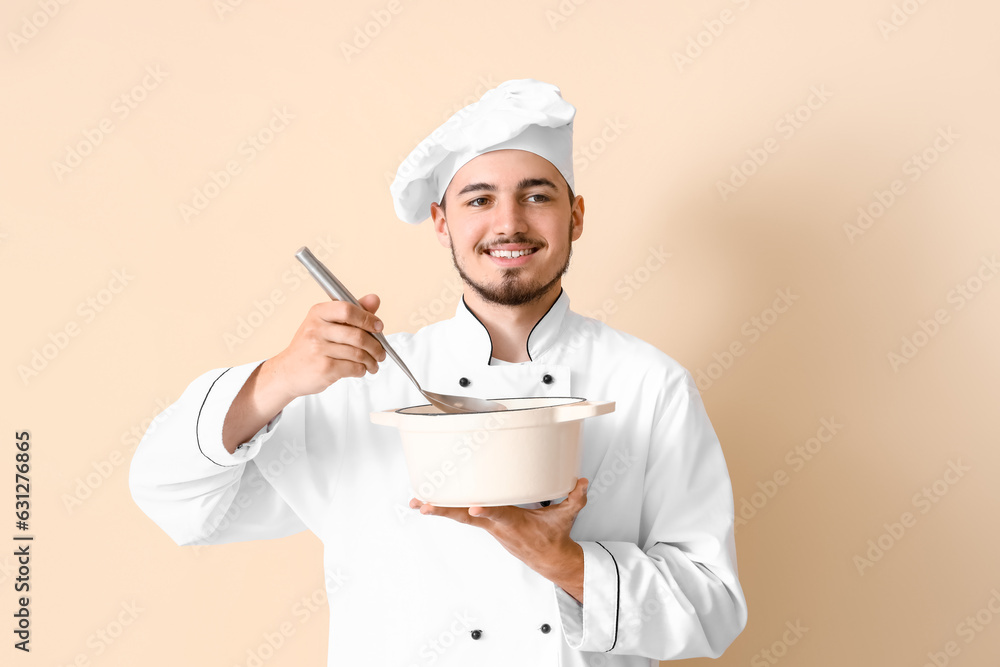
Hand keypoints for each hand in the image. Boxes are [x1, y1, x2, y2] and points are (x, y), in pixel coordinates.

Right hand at [262, 294, 386, 401]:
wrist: (287, 372)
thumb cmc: (310, 347)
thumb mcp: (326, 324)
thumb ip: (352, 312)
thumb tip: (374, 299)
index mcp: (318, 313)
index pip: (347, 309)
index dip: (368, 318)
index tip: (378, 326)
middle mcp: (316, 329)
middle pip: (358, 335)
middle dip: (376, 346)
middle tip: (381, 352)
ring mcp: (318, 349)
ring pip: (358, 353)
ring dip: (372, 360)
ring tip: (373, 363)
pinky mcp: (324, 368)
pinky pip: (354, 368)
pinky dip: (362, 370)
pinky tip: (361, 370)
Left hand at [410, 478, 588, 602]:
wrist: (549, 561)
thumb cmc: (554, 537)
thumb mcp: (567, 517)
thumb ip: (575, 498)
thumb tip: (581, 481)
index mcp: (516, 523)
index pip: (500, 516)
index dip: (487, 512)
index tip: (473, 508)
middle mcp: (498, 525)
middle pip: (467, 517)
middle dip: (444, 510)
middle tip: (422, 504)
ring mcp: (489, 526)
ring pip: (460, 516)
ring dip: (438, 508)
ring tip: (416, 502)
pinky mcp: (486, 525)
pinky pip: (463, 515)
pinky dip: (447, 508)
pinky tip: (430, 502)